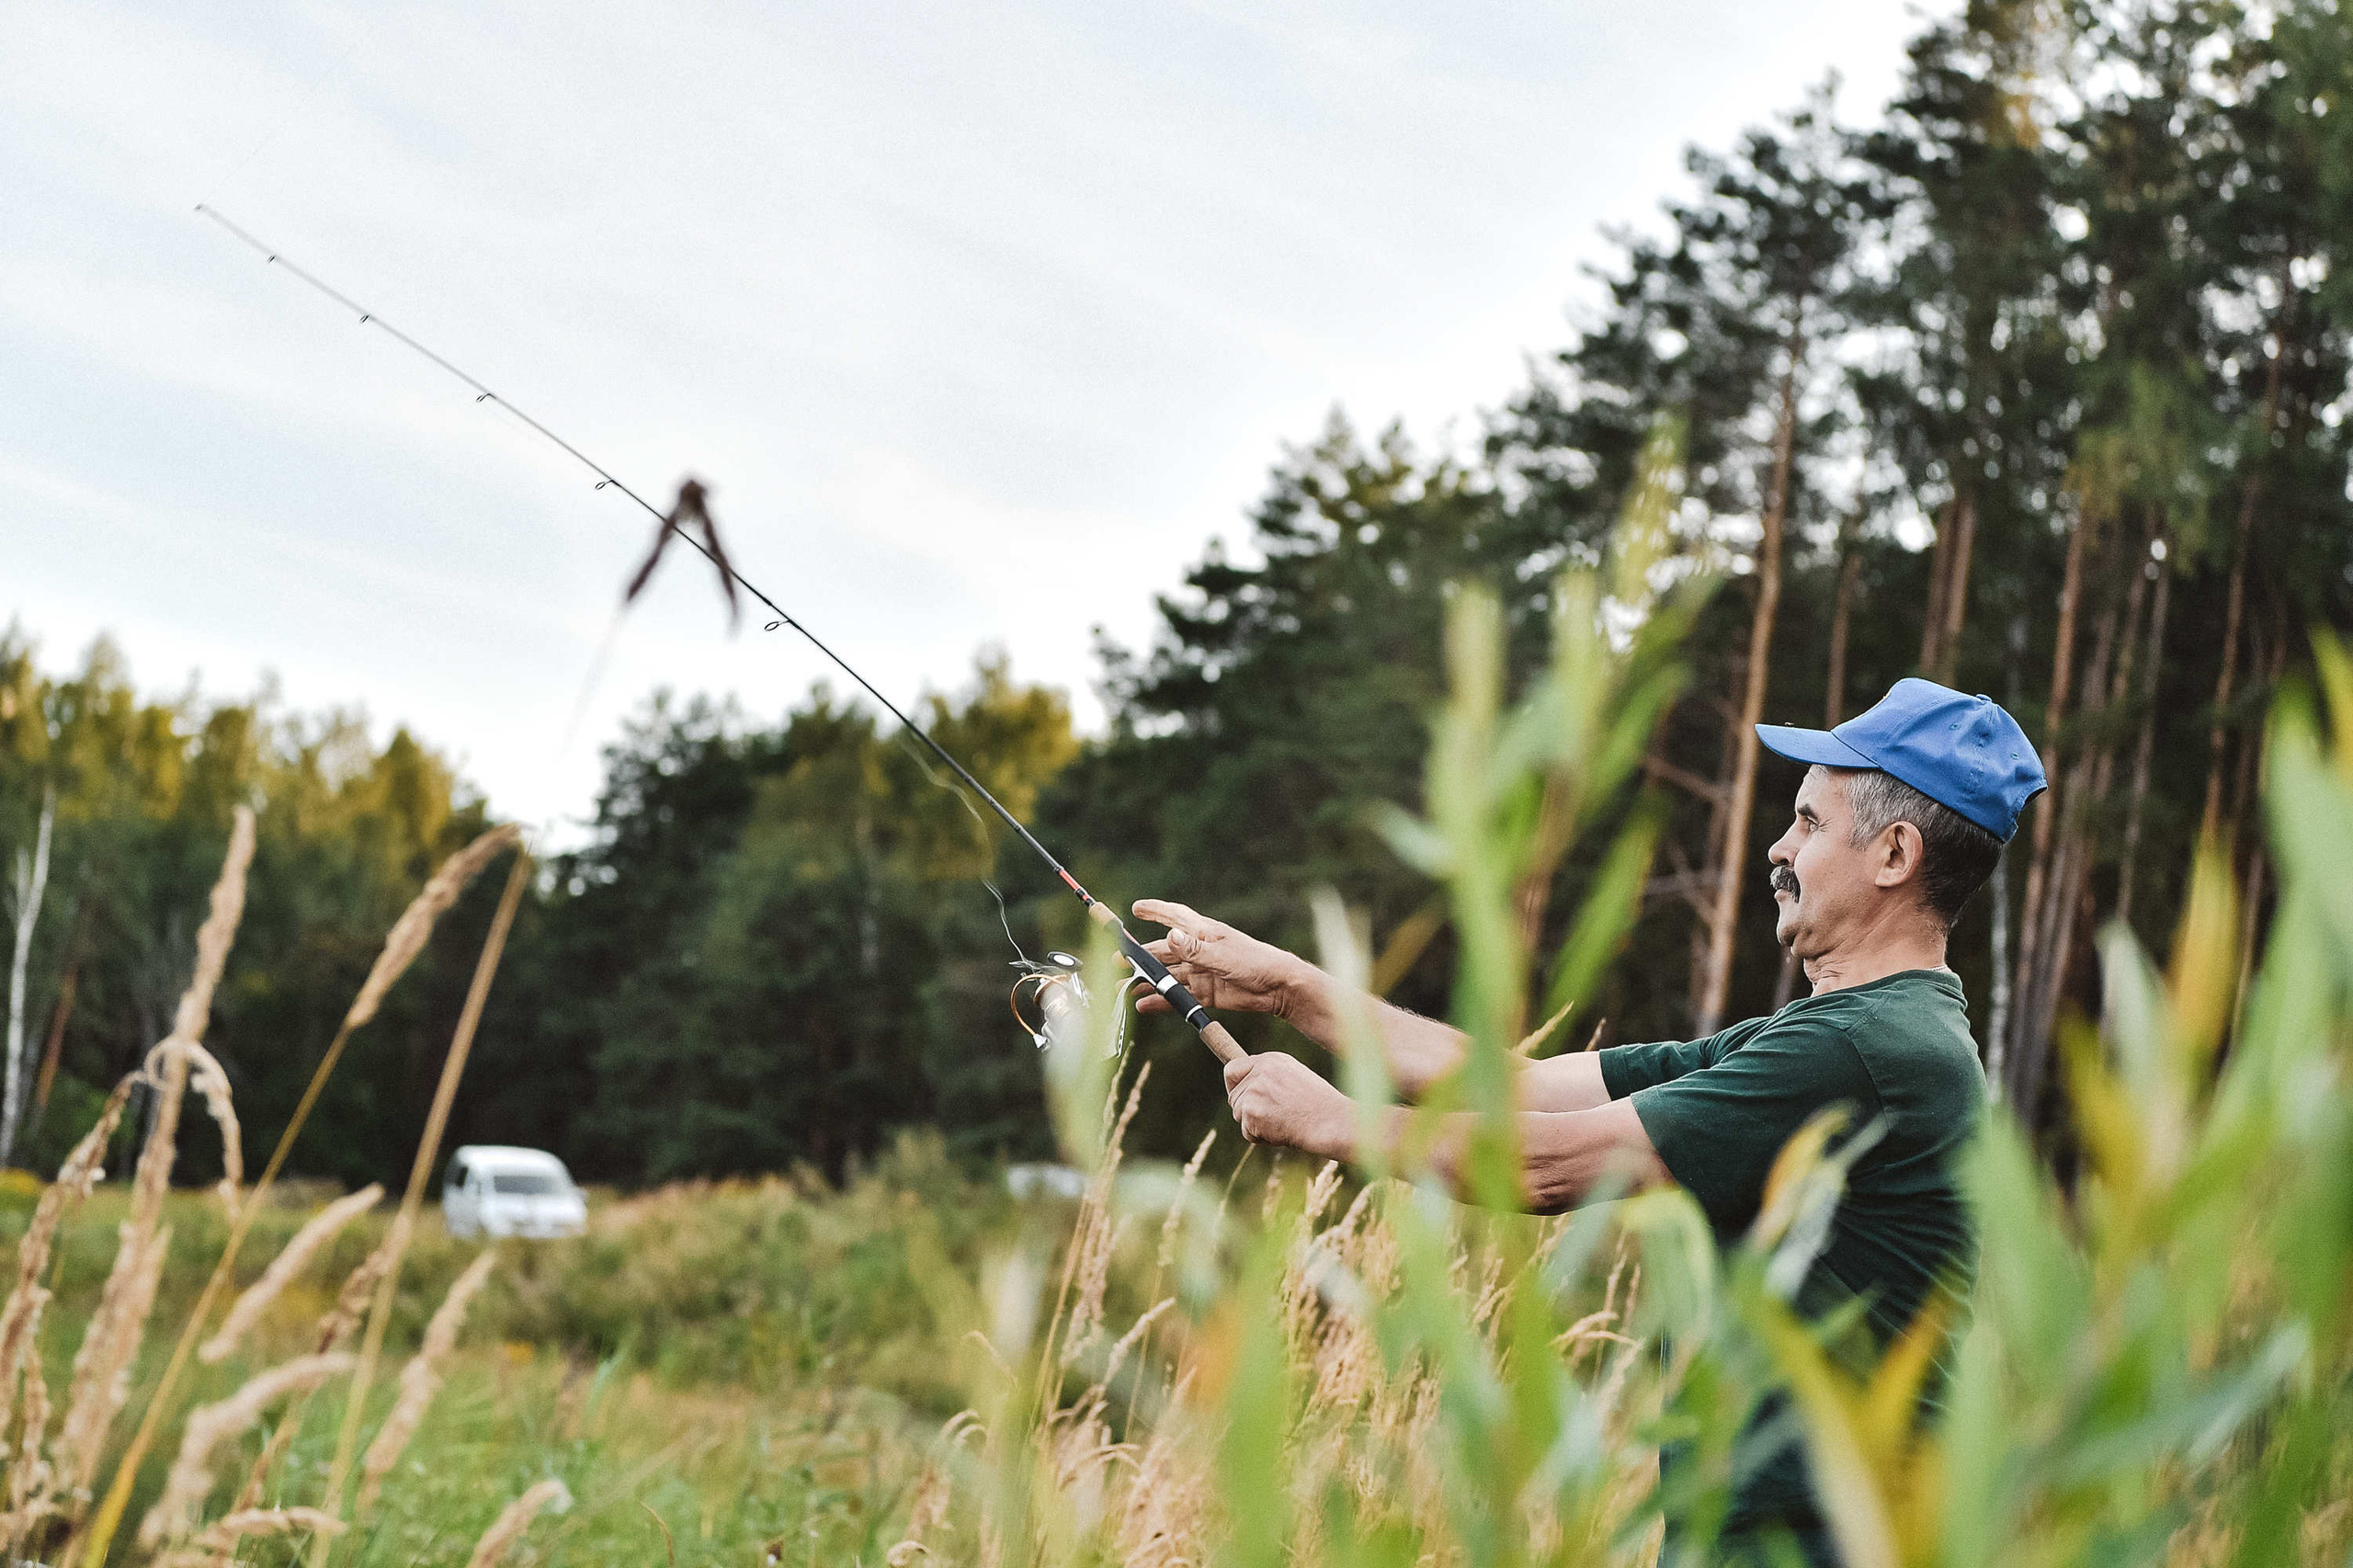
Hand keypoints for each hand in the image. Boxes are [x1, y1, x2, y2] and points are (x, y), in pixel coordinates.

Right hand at [1131, 900, 1314, 1019]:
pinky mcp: (1206, 992)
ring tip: (1125, 988)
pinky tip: (1145, 1005)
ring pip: (1168, 976)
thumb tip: (1169, 935)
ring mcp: (1201, 972)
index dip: (1155, 910)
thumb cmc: (1255, 961)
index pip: (1174, 916)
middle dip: (1140, 956)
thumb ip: (1195, 949)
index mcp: (1203, 933)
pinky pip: (1178, 997)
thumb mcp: (1223, 954)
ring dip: (1148, 982)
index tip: (1136, 908)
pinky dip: (1162, 1001)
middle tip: (1116, 960)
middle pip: (1163, 951)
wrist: (1279, 988)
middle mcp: (1198, 951)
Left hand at [1223, 1052, 1355, 1157]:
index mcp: (1270, 1060)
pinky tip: (1282, 1131)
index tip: (1240, 1097)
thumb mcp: (1294, 1078)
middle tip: (1275, 1117)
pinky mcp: (1251, 1112)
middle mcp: (1258, 1071)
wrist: (1330, 1120)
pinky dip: (1262, 1137)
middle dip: (1249, 1111)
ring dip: (1256, 1125)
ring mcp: (1253, 1091)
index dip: (1233, 1085)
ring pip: (1239, 1115)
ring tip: (1283, 1122)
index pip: (1232, 1069)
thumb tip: (1246, 1089)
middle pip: (1234, 1097)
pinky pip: (1246, 1132)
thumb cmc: (1320, 1105)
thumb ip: (1269, 1078)